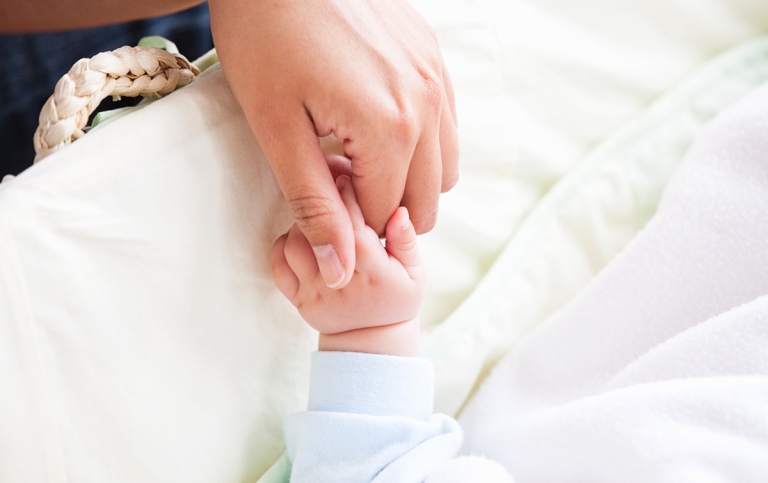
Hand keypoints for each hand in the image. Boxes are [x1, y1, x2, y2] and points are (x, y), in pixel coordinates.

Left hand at [210, 0, 457, 289]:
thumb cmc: (266, 38)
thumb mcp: (277, 129)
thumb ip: (313, 203)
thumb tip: (339, 269)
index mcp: (390, 129)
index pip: (386, 215)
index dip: (350, 226)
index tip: (319, 207)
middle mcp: (428, 105)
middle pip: (425, 200)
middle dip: (382, 208)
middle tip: (335, 185)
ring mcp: (437, 77)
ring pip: (444, 167)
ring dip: (406, 179)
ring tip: (354, 158)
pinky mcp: (433, 56)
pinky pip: (445, 124)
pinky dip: (419, 143)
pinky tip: (374, 126)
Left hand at [271, 175, 424, 355]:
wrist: (369, 342)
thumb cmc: (395, 299)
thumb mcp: (413, 273)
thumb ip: (406, 241)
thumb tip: (399, 211)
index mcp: (372, 270)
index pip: (352, 223)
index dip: (345, 194)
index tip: (345, 176)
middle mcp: (340, 281)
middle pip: (317, 230)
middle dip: (320, 203)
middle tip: (326, 187)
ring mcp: (315, 292)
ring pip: (294, 245)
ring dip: (302, 223)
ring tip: (318, 215)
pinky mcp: (297, 300)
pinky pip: (278, 266)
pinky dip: (284, 245)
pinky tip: (302, 238)